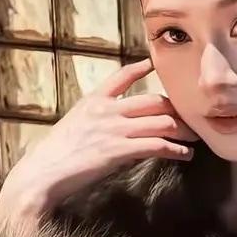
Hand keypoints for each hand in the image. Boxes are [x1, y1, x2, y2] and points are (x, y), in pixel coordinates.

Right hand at [0, 58, 196, 230]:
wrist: (42, 172)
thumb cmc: (55, 155)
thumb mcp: (75, 126)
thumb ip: (99, 121)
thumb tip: (124, 128)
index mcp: (93, 100)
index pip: (121, 76)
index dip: (140, 68)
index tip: (153, 63)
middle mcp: (107, 110)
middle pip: (155, 101)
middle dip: (178, 110)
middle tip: (191, 119)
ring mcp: (115, 129)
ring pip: (162, 122)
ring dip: (184, 131)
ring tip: (194, 139)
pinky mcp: (120, 150)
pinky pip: (158, 145)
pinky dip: (176, 150)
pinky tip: (184, 155)